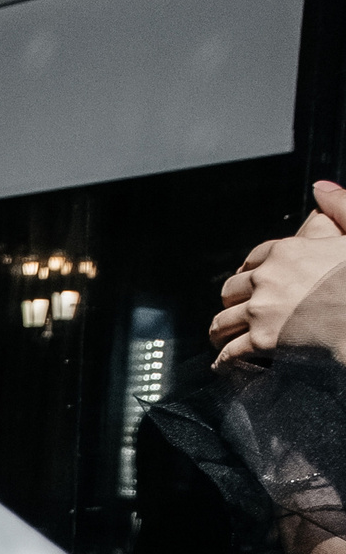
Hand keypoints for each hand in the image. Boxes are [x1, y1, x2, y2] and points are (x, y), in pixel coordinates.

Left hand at [210, 181, 345, 363]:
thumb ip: (340, 206)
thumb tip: (320, 188)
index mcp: (288, 251)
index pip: (255, 259)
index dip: (249, 272)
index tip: (247, 282)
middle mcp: (268, 277)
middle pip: (232, 290)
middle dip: (232, 302)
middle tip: (234, 314)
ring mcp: (262, 309)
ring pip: (223, 321)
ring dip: (220, 331)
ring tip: (221, 340)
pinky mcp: (262, 340)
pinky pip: (231, 352)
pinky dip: (224, 361)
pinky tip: (223, 365)